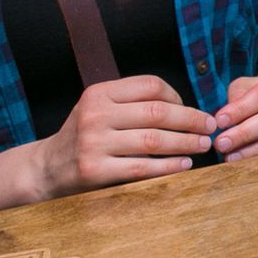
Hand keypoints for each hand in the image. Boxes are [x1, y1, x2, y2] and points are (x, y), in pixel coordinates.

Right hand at [32, 75, 217, 199]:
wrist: (46, 169)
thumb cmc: (85, 135)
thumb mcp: (100, 108)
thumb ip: (133, 102)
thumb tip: (186, 107)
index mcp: (99, 92)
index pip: (150, 86)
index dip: (178, 97)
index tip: (192, 109)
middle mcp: (95, 114)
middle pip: (157, 113)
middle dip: (191, 120)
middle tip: (210, 127)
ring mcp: (93, 143)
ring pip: (153, 140)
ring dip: (185, 143)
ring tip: (203, 145)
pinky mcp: (95, 170)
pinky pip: (142, 167)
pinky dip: (168, 166)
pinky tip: (184, 164)